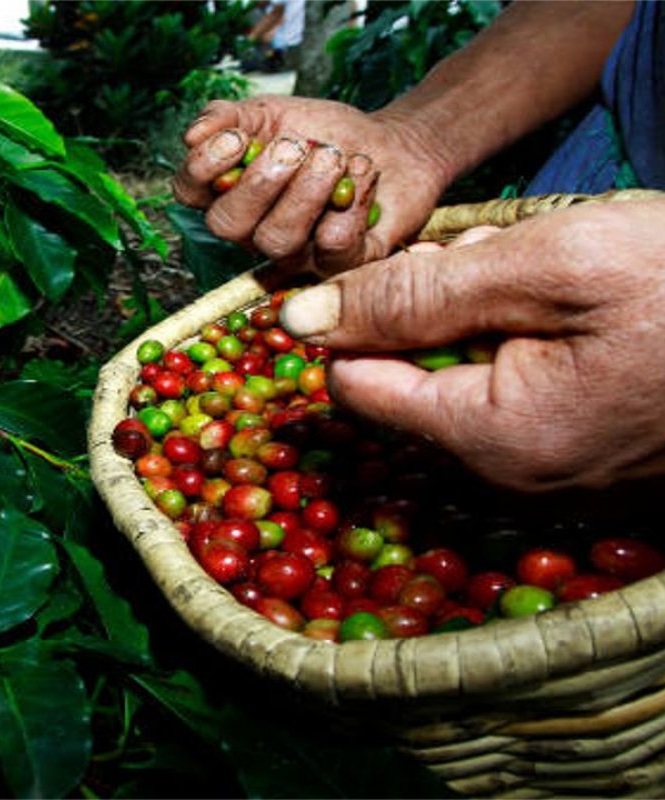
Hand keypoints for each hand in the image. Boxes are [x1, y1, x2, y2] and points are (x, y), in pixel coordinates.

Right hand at [172, 97, 451, 279]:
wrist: (392, 143)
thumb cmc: (324, 133)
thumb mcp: (271, 112)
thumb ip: (228, 117)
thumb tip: (192, 136)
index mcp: (227, 192)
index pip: (189, 191)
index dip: (204, 167)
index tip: (237, 138)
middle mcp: (252, 229)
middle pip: (228, 224)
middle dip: (261, 181)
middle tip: (296, 146)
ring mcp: (294, 252)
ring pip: (278, 240)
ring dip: (307, 191)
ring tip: (334, 157)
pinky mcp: (339, 263)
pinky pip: (332, 247)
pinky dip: (350, 204)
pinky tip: (363, 173)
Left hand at [278, 200, 664, 490]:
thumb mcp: (545, 264)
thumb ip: (413, 296)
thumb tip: (299, 319)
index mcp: (491, 436)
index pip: (358, 387)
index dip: (360, 322)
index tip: (405, 273)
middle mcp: (514, 475)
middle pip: (414, 384)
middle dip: (439, 316)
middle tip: (509, 266)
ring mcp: (558, 476)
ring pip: (468, 384)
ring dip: (490, 323)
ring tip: (561, 285)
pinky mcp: (592, 459)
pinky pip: (520, 399)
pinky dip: (531, 348)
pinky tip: (584, 316)